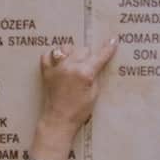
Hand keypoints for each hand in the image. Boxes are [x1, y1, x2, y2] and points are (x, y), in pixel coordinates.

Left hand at [31, 39, 117, 159]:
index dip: (108, 48)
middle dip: (87, 57)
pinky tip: (58, 62)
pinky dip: (54, 56)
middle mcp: (70, 67)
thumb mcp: (94, 94)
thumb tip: (94, 65)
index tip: (113, 40)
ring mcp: (57, 68)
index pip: (99, 57)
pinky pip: (48, 54)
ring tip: (72, 64)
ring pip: (66, 48)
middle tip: (87, 68)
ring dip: (72, 53)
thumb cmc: (80, 111)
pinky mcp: (46, 71)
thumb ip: (94, 76)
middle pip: (83, 50)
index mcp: (84, 73)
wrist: (59, 119)